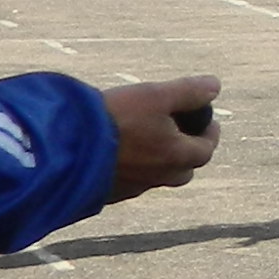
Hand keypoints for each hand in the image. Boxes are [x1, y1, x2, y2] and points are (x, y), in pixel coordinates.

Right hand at [102, 76, 221, 201]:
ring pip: (154, 177)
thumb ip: (188, 92)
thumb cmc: (115, 119)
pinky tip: (116, 154)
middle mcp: (158, 178)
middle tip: (178, 133)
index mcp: (177, 157)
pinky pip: (126, 182)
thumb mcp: (154, 96)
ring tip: (145, 141)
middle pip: (184, 170)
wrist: (64, 149)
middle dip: (185, 152)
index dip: (209, 133)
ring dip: (157, 161)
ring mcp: (131, 188)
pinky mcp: (105, 193)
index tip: (206, 121)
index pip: (206, 149)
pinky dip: (130, 169)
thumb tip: (214, 85)